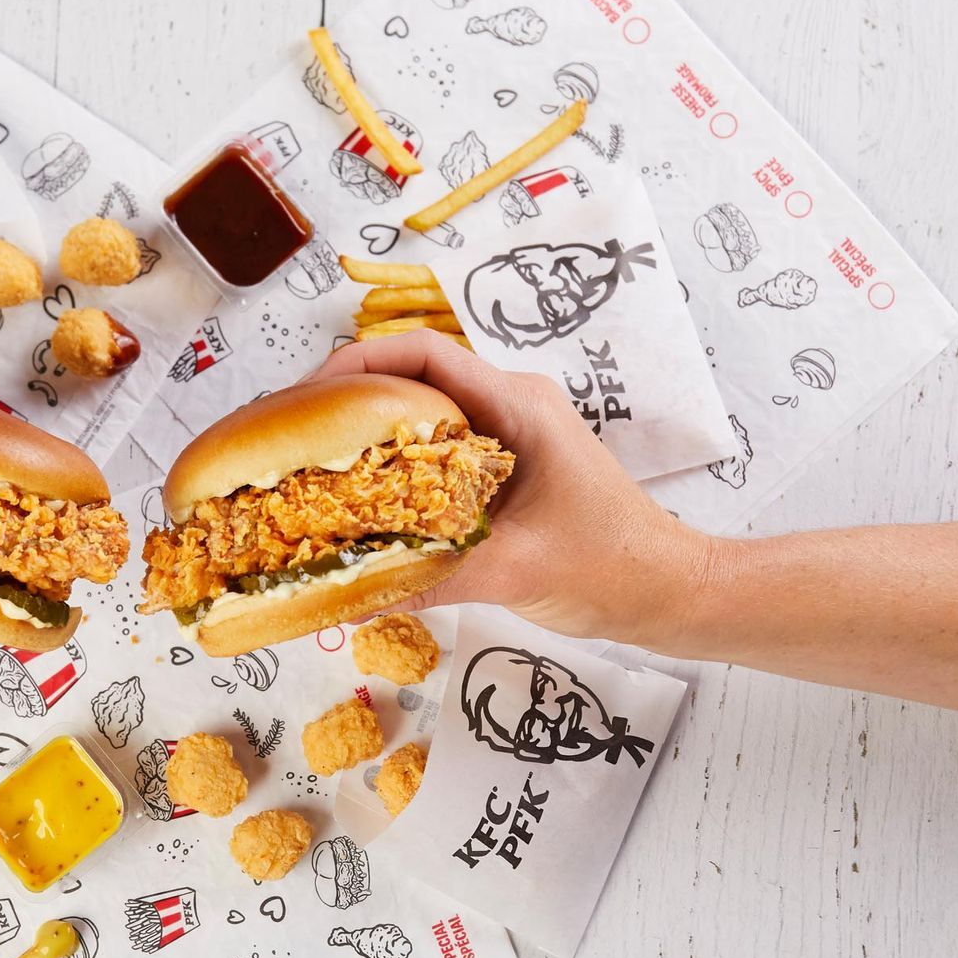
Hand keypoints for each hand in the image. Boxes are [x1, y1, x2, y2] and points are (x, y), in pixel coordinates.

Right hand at [310, 332, 712, 643]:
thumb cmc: (612, 567)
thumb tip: (344, 602)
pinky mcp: (503, 471)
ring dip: (365, 436)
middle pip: (410, 379)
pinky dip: (392, 470)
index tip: (307, 398)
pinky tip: (359, 507)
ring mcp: (507, 437)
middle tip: (290, 440)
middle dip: (345, 401)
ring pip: (419, 417)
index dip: (358, 364)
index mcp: (518, 407)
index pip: (424, 355)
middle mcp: (509, 408)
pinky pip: (434, 453)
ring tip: (309, 469)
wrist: (668, 590)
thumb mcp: (515, 572)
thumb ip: (430, 580)